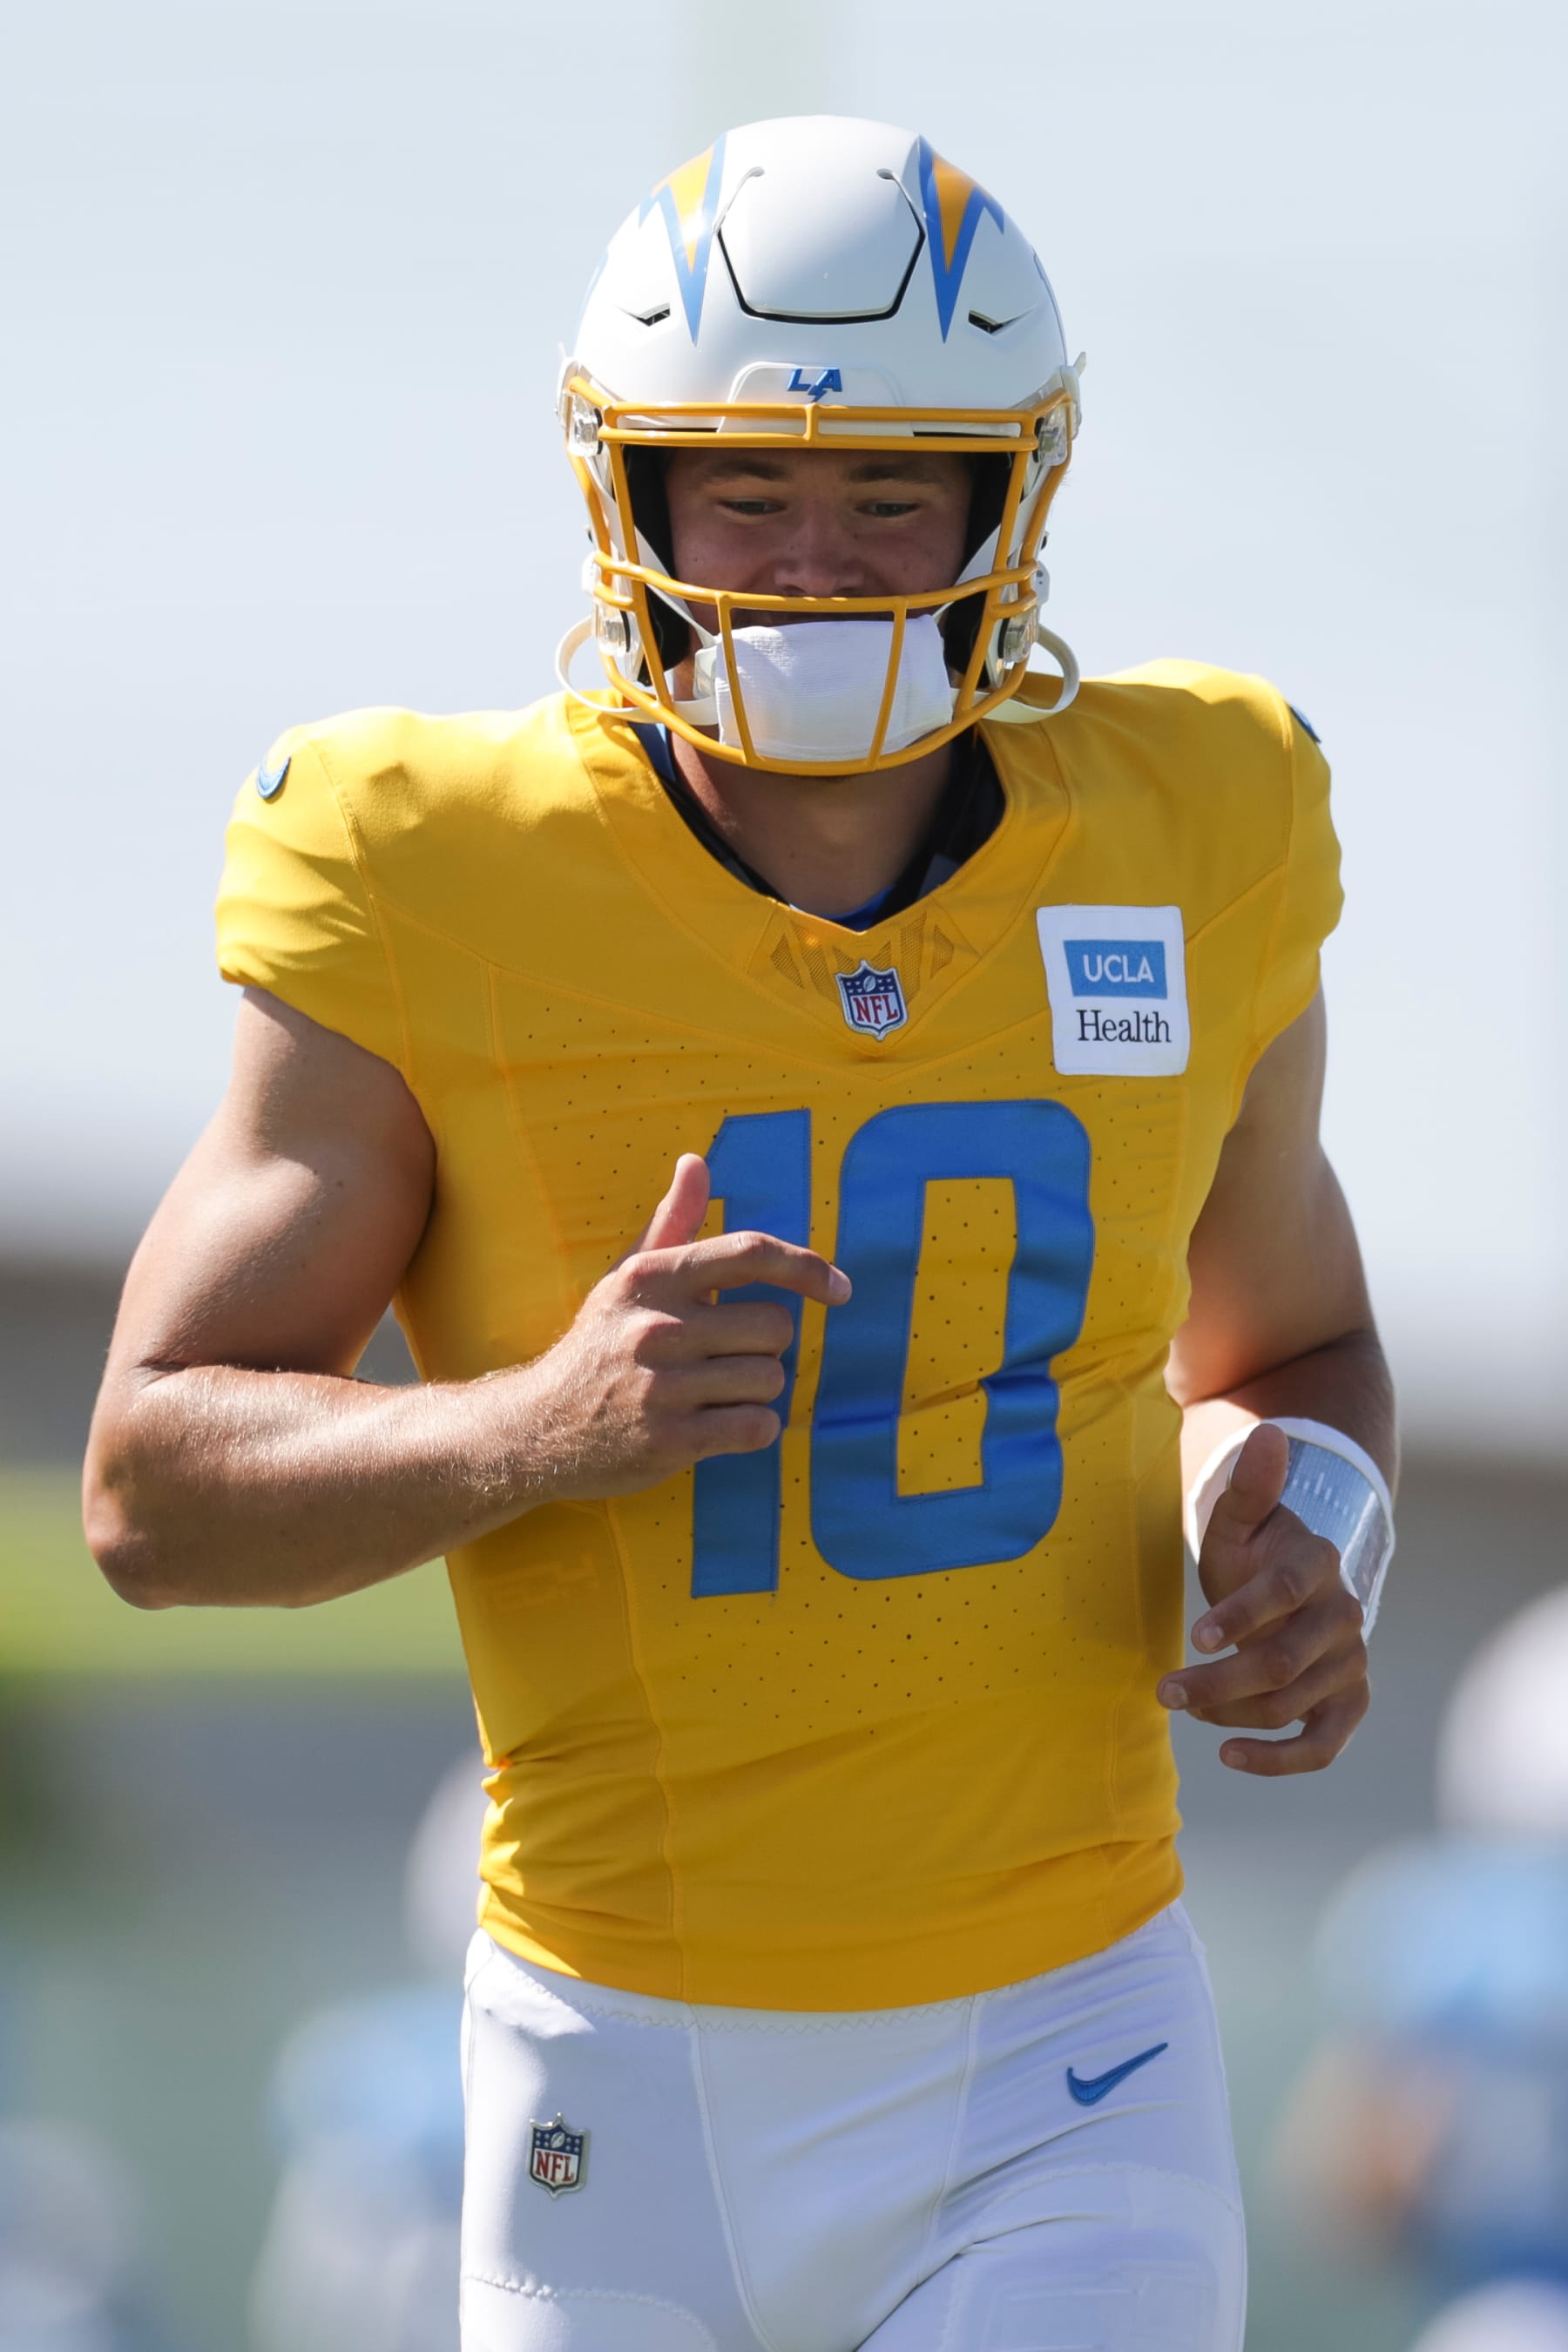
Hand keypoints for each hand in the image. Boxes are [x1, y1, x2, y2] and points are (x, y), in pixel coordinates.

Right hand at [519, 1154, 849, 1502]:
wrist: (537, 1426)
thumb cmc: (598, 1345)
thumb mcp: (627, 1278)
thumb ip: (671, 1222)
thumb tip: (696, 1161)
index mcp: (652, 1276)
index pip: (748, 1253)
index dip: (806, 1267)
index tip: (841, 1288)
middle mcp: (657, 1326)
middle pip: (775, 1327)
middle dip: (765, 1346)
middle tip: (726, 1358)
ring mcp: (662, 1385)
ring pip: (770, 1379)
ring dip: (757, 1390)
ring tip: (714, 1393)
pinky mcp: (669, 1439)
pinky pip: (756, 1427)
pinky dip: (753, 1429)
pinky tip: (721, 1426)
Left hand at [1157, 1422, 1368, 1775]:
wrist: (1286, 1593)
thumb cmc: (1252, 1555)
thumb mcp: (1239, 1520)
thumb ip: (1249, 1486)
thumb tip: (1266, 1432)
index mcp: (1319, 1563)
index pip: (1287, 1592)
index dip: (1243, 1615)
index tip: (1196, 1637)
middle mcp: (1345, 1616)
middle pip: (1281, 1663)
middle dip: (1217, 1682)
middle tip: (1164, 1691)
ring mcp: (1351, 1664)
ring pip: (1288, 1706)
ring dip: (1228, 1714)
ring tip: (1183, 1704)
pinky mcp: (1349, 1704)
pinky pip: (1323, 1746)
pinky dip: (1279, 1760)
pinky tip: (1229, 1755)